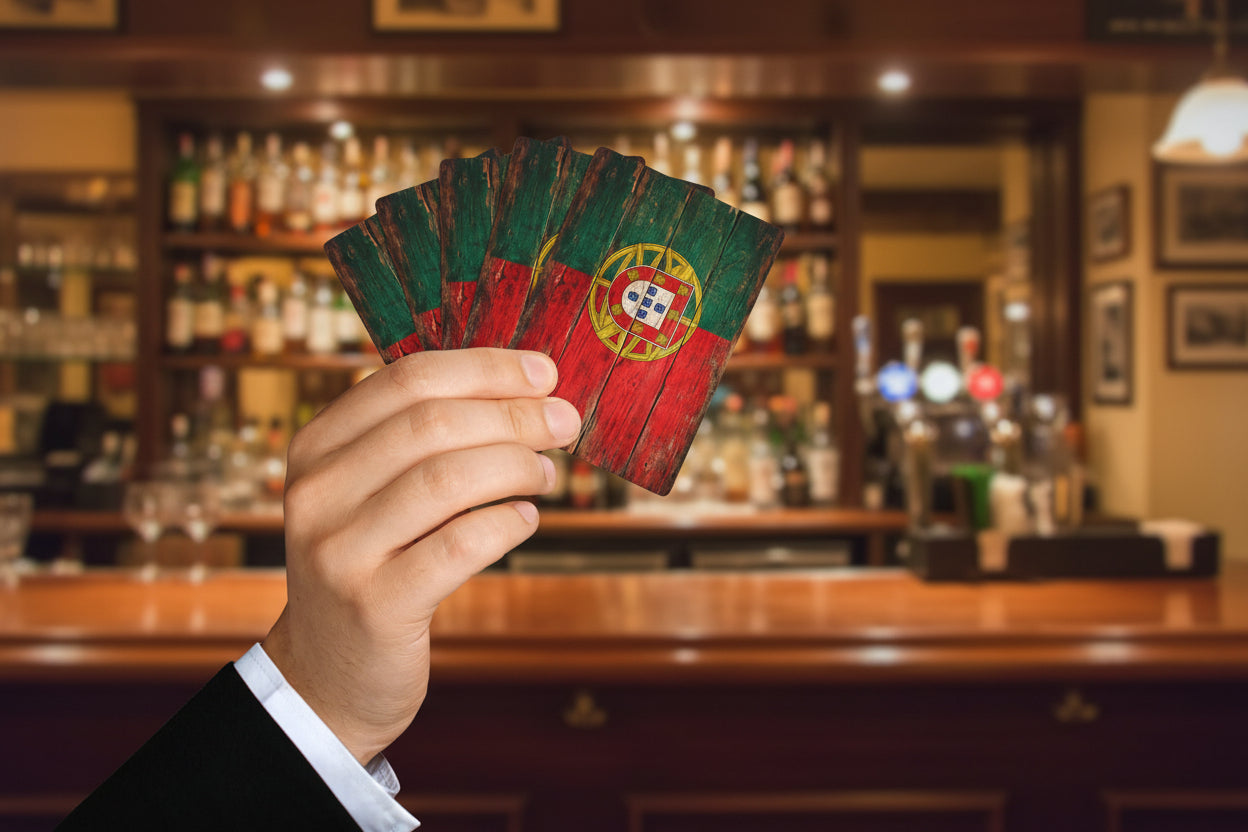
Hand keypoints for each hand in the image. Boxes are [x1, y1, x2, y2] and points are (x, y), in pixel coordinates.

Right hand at [262, 349, 580, 763]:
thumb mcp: (372, 493)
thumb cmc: (374, 565)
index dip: (486, 368)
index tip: (545, 373)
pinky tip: (524, 519)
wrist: (328, 674)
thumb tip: (529, 388)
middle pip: (433, 423)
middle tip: (564, 423)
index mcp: (317, 446)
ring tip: (546, 473)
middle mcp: (317, 491)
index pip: (408, 378)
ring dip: (516, 466)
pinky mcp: (375, 604)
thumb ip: (423, 439)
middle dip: (515, 415)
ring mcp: (340, 550)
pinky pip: (459, 545)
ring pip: (448, 478)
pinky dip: (506, 523)